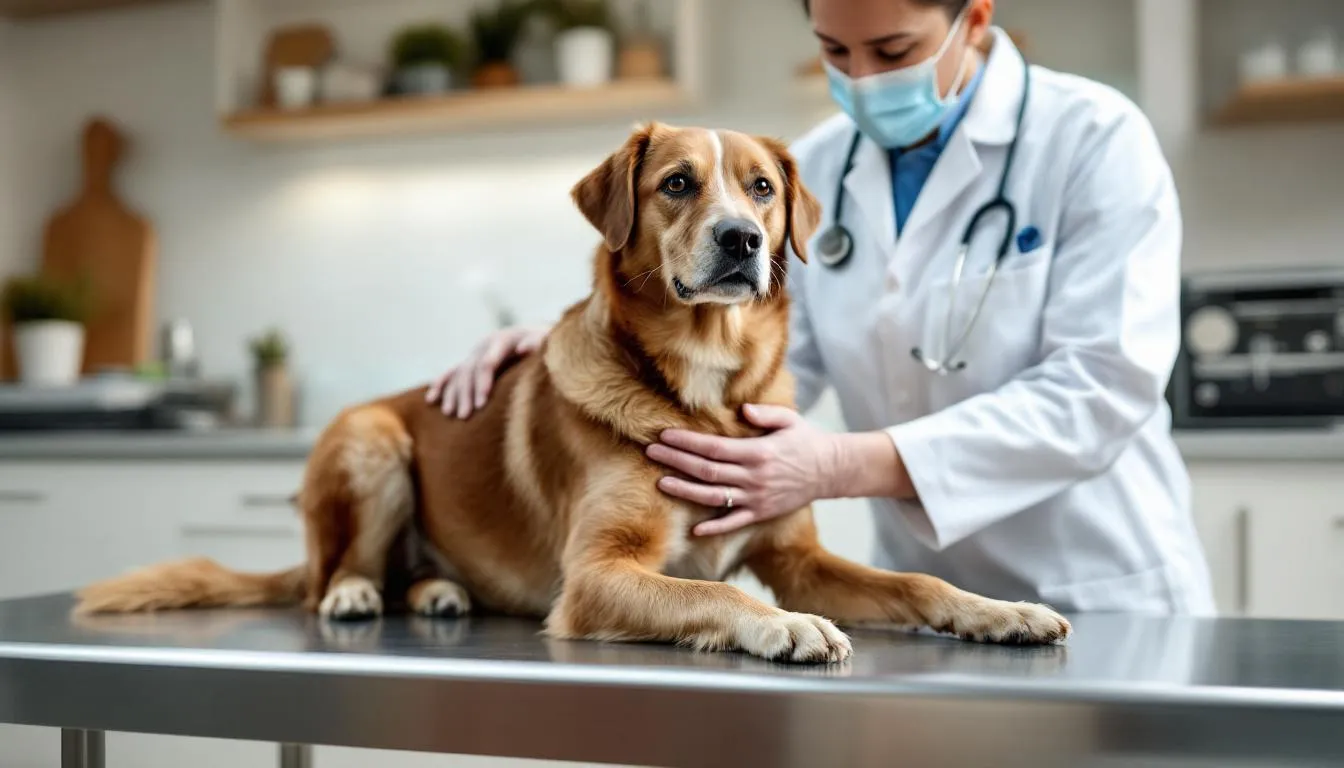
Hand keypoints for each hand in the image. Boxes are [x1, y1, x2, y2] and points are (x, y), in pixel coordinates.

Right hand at [425, 326, 549, 418]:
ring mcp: (474, 353)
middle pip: (470, 371)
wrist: (532, 335)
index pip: (487, 362)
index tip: (482, 402)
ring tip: (452, 414)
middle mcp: (484, 346)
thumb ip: (537, 344)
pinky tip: (431, 400)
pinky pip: (450, 373)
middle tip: (467, 416)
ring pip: (458, 374)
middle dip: (467, 394)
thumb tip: (525, 348)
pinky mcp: (469, 361)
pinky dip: (440, 385)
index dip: (483, 382)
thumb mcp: (543, 341)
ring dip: (453, 394)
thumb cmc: (542, 344)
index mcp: (502, 340)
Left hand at [645, 404, 843, 536]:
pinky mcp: (761, 513)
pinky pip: (734, 522)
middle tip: (650, 452)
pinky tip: (693, 529)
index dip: (686, 442)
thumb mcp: (789, 420)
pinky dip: (714, 527)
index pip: (713, 447)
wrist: (831, 470)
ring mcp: (756, 498)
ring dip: (685, 491)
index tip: (664, 436)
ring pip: (714, 497)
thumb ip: (765, 414)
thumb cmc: (806, 440)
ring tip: (660, 483)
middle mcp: (753, 476)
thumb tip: (742, 410)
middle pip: (706, 470)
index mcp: (757, 452)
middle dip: (676, 461)